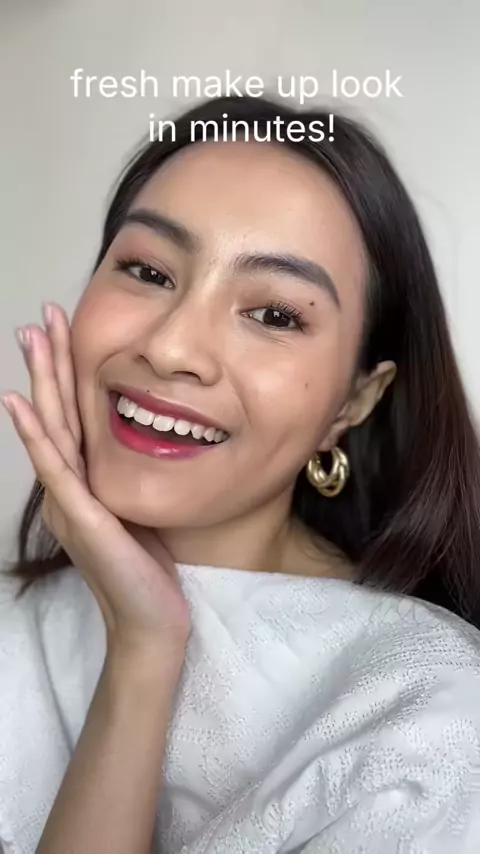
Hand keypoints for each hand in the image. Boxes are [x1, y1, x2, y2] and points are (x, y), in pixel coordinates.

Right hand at [1, 303, 190, 653]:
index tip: (62, 333)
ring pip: (50, 429)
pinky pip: (55, 467)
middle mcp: (68, 487)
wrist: (151, 620)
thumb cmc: (148, 568)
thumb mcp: (136, 508)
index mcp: (83, 482)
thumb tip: (139, 441)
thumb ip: (125, 477)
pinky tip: (19, 403)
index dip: (64, 375)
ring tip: (31, 339)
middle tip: (40, 318)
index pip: (71, 417)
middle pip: (55, 414)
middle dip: (48, 364)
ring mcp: (69, 501)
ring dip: (39, 383)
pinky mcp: (80, 517)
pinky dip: (35, 434)